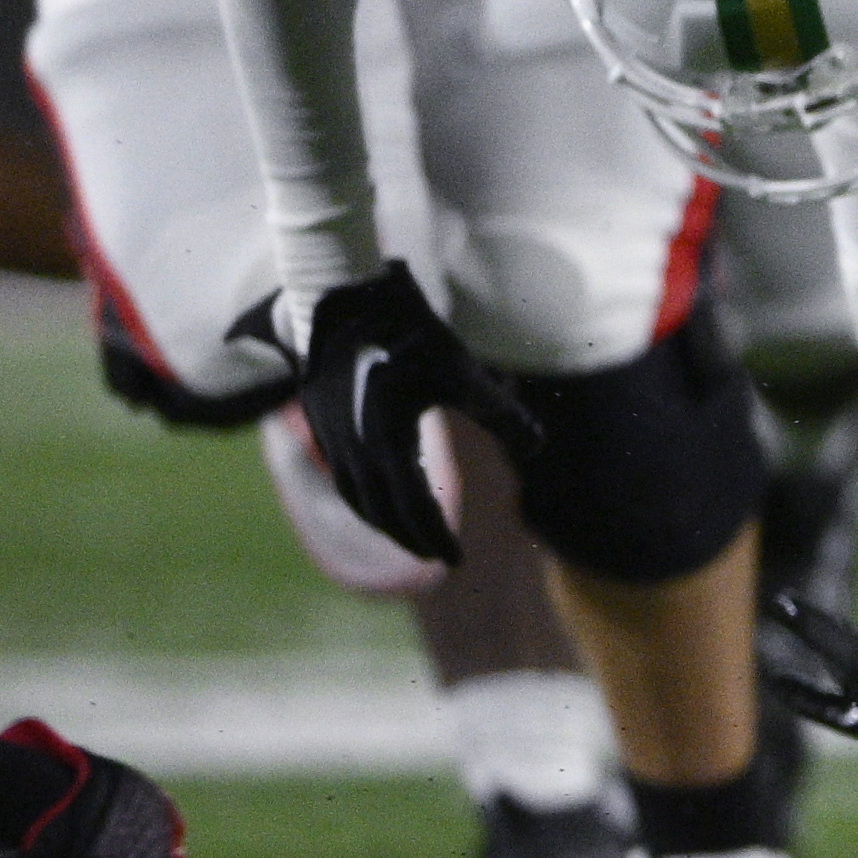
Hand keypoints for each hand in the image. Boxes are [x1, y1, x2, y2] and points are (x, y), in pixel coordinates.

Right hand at [261, 265, 536, 567]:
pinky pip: (344, 477)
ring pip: (358, 498)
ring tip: (415, 535)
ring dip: (385, 522)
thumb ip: (500, 413)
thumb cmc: (409, 331)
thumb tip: (538, 447)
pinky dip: (365, 499)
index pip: (413, 507)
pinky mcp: (320, 421)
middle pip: (382, 512)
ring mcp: (330, 437)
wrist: (344, 296)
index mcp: (385, 442)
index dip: (435, 536)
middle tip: (440, 558)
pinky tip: (386, 495)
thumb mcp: (461, 372)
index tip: (456, 561)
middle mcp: (352, 448)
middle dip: (412, 538)